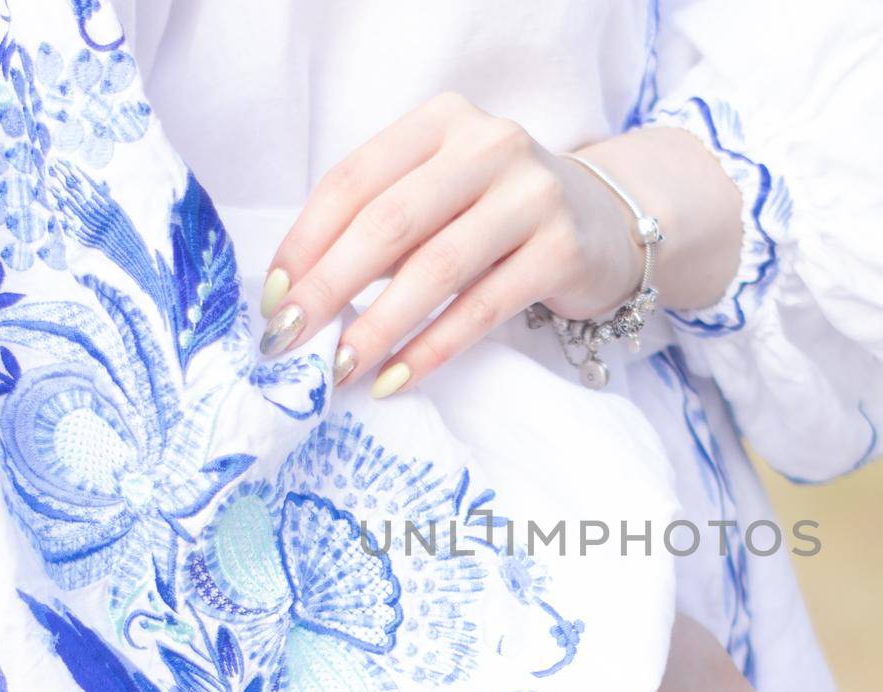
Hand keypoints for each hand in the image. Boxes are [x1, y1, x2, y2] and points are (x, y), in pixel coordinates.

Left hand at [257, 91, 644, 396]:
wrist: (610, 223)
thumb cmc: (499, 215)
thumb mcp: (440, 196)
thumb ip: (383, 225)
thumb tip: (302, 293)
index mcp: (441, 121)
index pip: (355, 180)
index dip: (306, 242)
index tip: (273, 298)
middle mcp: (489, 145)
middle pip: (390, 222)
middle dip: (330, 287)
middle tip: (288, 340)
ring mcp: (533, 195)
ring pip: (436, 269)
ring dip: (378, 326)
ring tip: (338, 368)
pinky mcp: (563, 250)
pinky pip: (482, 309)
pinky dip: (432, 349)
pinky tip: (395, 378)